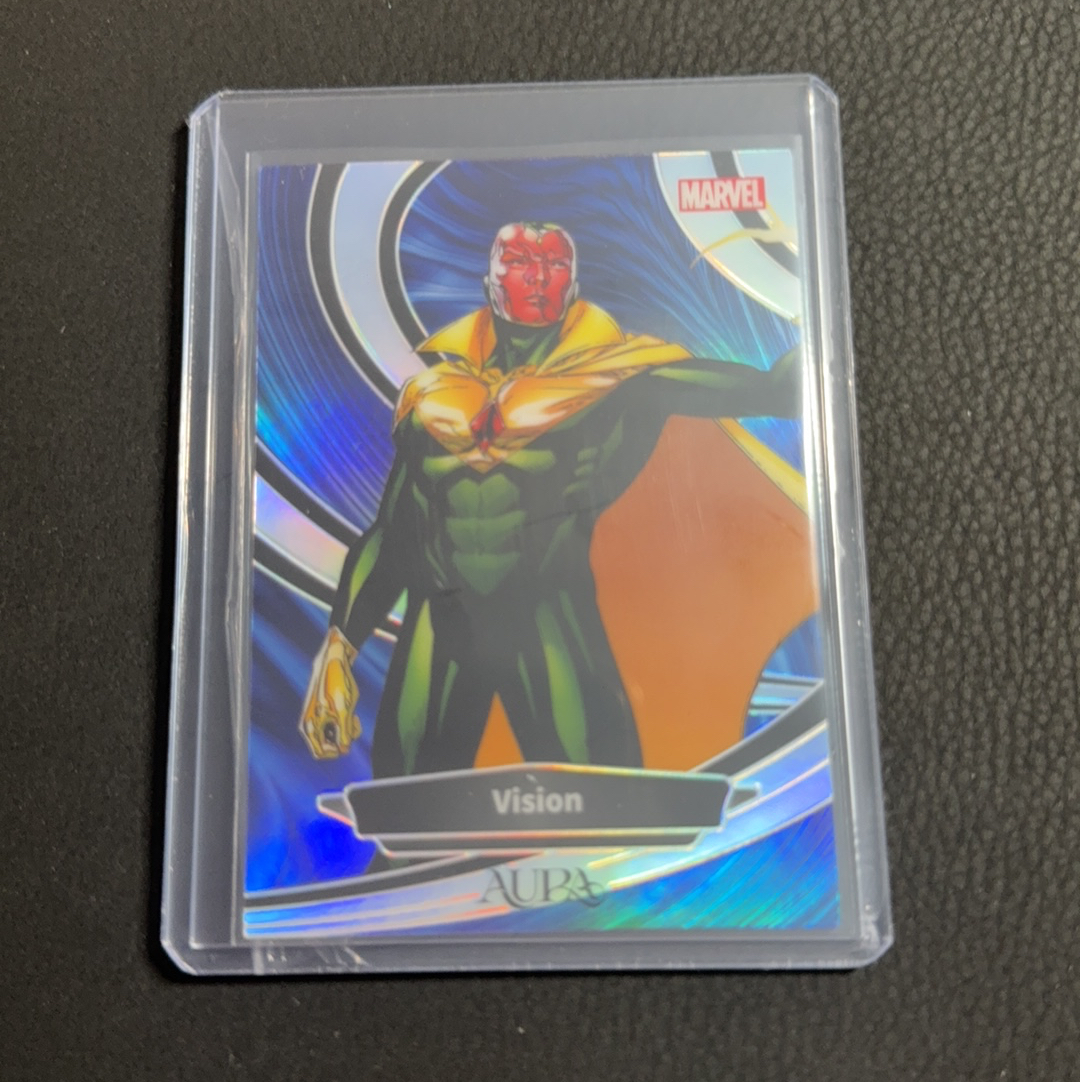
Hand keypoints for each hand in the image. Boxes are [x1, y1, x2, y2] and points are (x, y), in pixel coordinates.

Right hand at [299, 626, 360, 758]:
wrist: (334, 661)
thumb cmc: (337, 686)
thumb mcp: (344, 712)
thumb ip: (344, 733)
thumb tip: (344, 750)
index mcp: (310, 727)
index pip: (321, 753)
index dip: (336, 751)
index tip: (349, 740)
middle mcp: (310, 725)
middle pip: (328, 745)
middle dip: (343, 739)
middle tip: (353, 725)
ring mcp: (316, 718)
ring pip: (333, 736)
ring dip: (346, 730)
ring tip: (354, 717)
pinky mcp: (323, 711)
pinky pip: (334, 726)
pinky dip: (344, 723)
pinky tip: (351, 713)